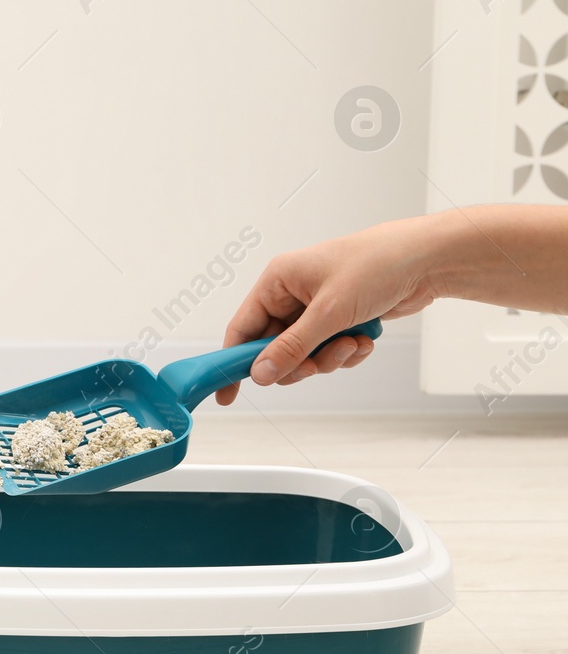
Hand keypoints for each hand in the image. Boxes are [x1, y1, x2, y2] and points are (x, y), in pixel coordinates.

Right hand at [214, 220, 437, 405]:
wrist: (427, 259)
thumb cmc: (376, 266)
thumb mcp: (328, 312)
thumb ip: (291, 347)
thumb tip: (259, 374)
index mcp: (277, 281)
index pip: (242, 328)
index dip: (233, 362)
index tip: (227, 394)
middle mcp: (292, 294)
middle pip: (274, 348)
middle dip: (299, 362)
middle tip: (317, 365)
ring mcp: (316, 308)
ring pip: (304, 354)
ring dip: (328, 358)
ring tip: (352, 344)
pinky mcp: (339, 319)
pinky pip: (329, 351)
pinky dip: (346, 353)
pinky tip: (365, 340)